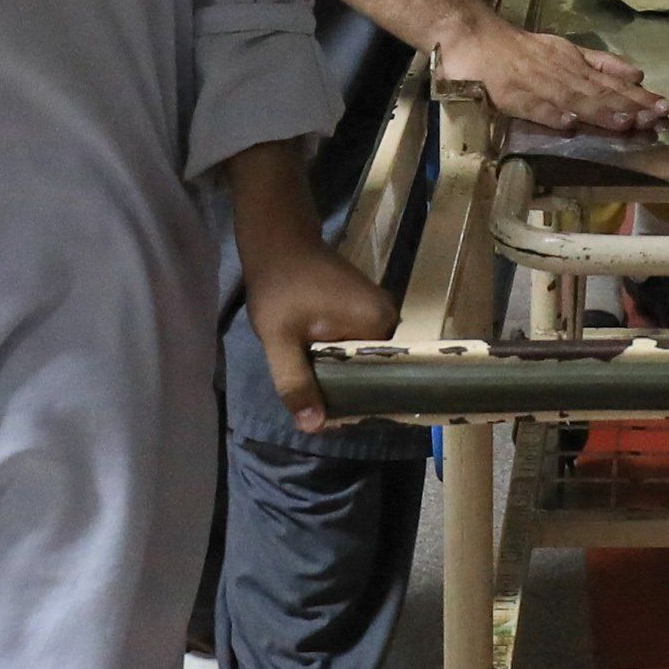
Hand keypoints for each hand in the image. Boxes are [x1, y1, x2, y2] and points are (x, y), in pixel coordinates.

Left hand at [241, 220, 397, 435]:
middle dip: (350, 392)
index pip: (382, 378)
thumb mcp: (279, 338)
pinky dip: (342, 360)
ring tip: (320, 396)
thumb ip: (296, 381)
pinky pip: (360, 347)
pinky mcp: (366, 311)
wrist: (277, 241)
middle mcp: (390, 319)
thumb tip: (313, 427)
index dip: (358, 403)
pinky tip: (322, 373)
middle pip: (376, 371)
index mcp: (380, 324)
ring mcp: (379, 313)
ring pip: (366, 360)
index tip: (332, 419)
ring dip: (344, 377)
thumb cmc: (279, 285)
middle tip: (320, 411)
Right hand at [434, 10, 664, 135]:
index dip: (638, 96)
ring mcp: (536, 83)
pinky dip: (549, 115)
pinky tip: (567, 125)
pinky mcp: (510, 95)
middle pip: (599, 92)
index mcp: (574, 63)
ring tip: (625, 123)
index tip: (664, 108)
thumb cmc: (521, 50)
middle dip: (630, 106)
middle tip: (658, 118)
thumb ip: (599, 63)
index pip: (611, 82)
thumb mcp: (567, 50)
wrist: (474, 37)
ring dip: (599, 112)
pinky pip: (532, 106)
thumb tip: (638, 73)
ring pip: (572, 99)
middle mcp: (561, 72)